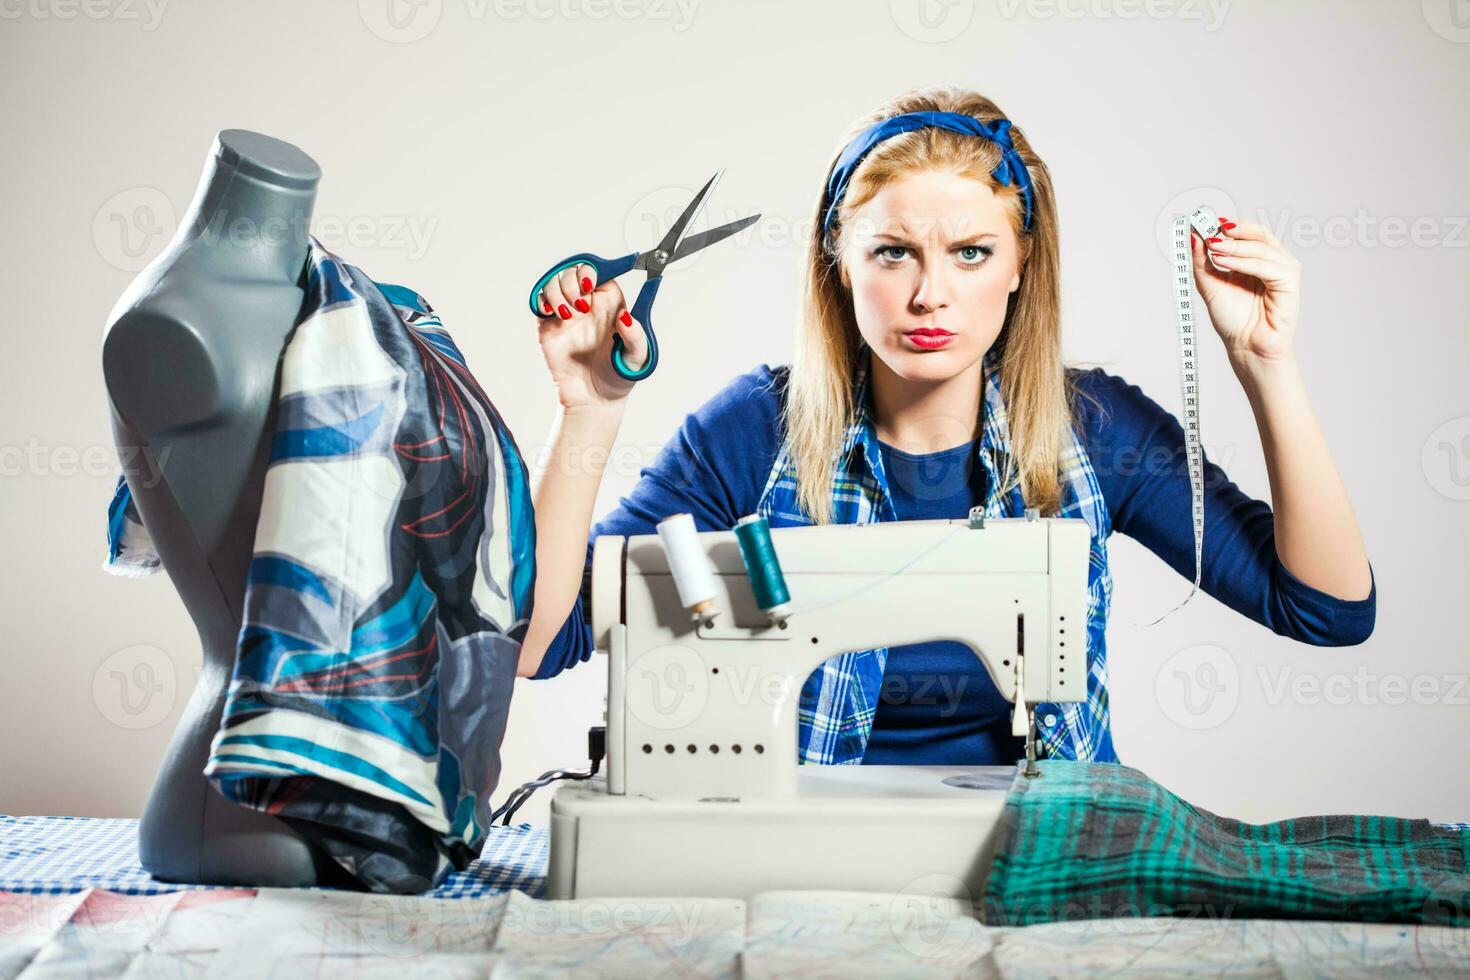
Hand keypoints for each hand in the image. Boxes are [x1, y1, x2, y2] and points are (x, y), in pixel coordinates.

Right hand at [534, 263, 648, 409]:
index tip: (589, 283)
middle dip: (572, 281)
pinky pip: (539, 302)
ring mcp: (567, 313)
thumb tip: (626, 317)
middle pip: (573, 272)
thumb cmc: (618, 377)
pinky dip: (541, 301)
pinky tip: (551, 314)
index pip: (599, 272)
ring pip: (554, 283)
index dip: (591, 271)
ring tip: (567, 314)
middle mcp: (588, 304)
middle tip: (578, 304)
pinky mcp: (548, 325)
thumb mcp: (636, 358)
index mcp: (610, 304)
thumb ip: (635, 337)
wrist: (592, 399)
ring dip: (557, 292)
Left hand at [1190, 215, 1299, 363]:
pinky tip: (1222, 260)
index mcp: (1259, 261)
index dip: (1231, 226)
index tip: (1206, 222)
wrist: (1245, 347)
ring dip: (1235, 246)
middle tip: (1210, 230)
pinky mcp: (1290, 283)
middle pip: (1260, 235)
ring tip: (1212, 247)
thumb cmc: (1233, 320)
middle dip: (1234, 232)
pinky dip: (1243, 262)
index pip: (1250, 234)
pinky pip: (1267, 266)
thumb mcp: (1210, 284)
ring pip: (1262, 248)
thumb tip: (1192, 235)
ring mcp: (1285, 271)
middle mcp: (1274, 263)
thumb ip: (1201, 261)